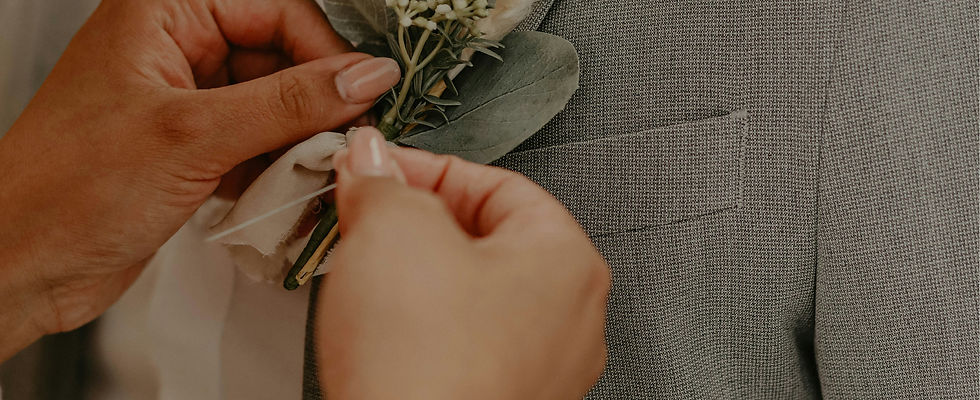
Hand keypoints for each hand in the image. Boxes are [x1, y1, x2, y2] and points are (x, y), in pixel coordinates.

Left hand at [0, 0, 400, 360]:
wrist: (21, 265)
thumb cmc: (66, 189)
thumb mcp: (194, 136)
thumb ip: (289, 102)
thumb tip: (365, 76)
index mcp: (163, 11)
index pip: (277, 9)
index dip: (325, 52)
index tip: (363, 94)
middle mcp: (176, 47)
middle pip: (282, 56)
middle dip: (313, 104)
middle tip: (340, 141)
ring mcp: (186, 99)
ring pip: (276, 104)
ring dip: (298, 143)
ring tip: (306, 174)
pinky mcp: (193, 146)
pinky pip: (259, 143)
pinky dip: (277, 169)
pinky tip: (279, 193)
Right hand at [316, 127, 609, 398]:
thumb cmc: (425, 368)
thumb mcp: (393, 233)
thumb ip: (385, 184)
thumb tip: (373, 164)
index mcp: (567, 261)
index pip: (497, 184)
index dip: (426, 170)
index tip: (376, 171)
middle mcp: (570, 319)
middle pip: (487, 240)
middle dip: (418, 223)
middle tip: (365, 219)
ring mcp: (541, 371)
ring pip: (474, 295)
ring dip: (418, 277)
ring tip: (369, 278)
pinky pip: (465, 345)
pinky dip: (426, 329)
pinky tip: (388, 335)